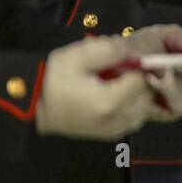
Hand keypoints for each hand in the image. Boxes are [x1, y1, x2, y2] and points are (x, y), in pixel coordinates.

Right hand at [36, 33, 164, 139]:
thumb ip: (107, 50)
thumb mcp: (75, 57)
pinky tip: (116, 94)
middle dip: (139, 78)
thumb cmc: (52, 82)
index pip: (144, 80)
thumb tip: (130, 49)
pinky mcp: (113, 134)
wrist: (34, 108)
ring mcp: (116, 130)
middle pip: (147, 94)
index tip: (127, 58)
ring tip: (116, 80)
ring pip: (145, 107)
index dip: (139, 65)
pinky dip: (132, 104)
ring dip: (137, 91)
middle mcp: (118, 120)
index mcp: (110, 102)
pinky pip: (135, 117)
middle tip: (120, 68)